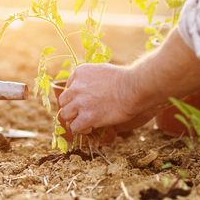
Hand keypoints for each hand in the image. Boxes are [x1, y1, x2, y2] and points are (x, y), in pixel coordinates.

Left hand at [58, 30, 199, 135]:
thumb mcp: (105, 70)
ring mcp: (80, 102)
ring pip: (65, 115)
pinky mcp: (87, 116)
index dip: (75, 95)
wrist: (136, 87)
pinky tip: (90, 128)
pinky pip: (75, 127)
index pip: (68, 86)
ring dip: (73, 120)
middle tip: (79, 114)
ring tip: (83, 123)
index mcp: (79, 72)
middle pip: (63, 101)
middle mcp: (76, 86)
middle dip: (70, 108)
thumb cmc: (127, 78)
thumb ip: (94, 77)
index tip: (84, 100)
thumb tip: (93, 85)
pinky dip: (81, 130)